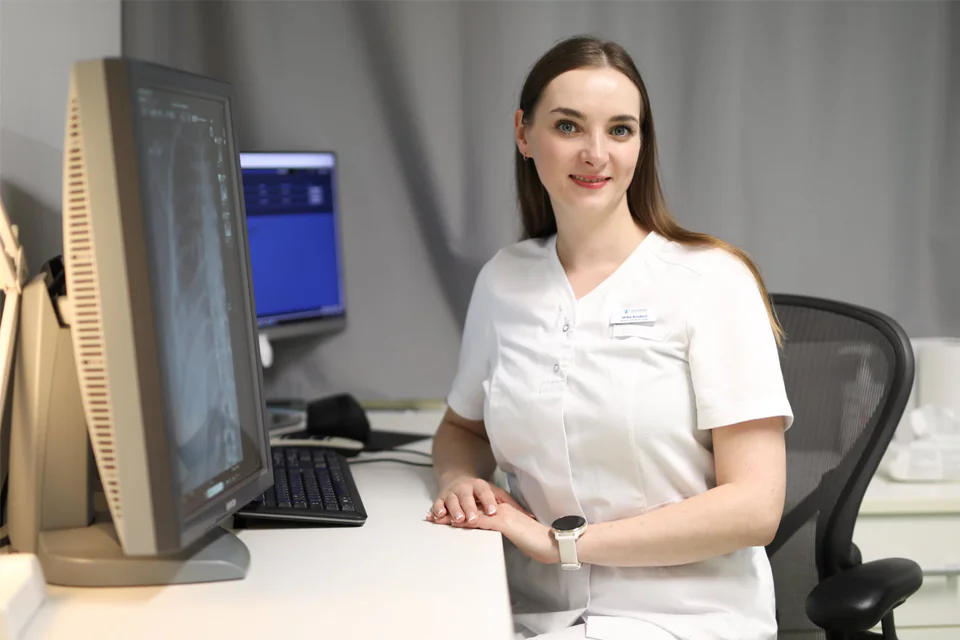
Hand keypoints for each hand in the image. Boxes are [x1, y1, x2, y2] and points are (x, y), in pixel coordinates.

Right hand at [426, 476, 529, 525]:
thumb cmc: (479, 491)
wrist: (457, 478)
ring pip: (452, 500)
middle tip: (472, 519)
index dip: (489, 501)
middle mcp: (465, 488)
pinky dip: (437, 509)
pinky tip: (437, 516)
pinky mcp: (441, 498)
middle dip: (469, 508)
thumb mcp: (496, 493)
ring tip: (457, 519)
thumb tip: (532, 516)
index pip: (485, 492)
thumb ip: (512, 504)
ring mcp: (452, 493)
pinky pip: (438, 504)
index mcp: (480, 485)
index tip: (493, 511)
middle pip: (467, 497)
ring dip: (454, 510)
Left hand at [434, 502, 558, 564]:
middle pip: (470, 508)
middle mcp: (501, 509)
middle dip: (451, 512)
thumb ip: (508, 531)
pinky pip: (480, 521)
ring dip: (452, 516)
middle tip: (433, 515)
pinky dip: (466, 522)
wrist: (554, 542)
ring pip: (471, 512)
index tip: (445, 514)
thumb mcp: (519, 535)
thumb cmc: (540, 542)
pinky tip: (454, 523)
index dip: (460, 511)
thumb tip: (499, 534)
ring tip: (436, 518)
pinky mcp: (504, 523)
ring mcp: (502, 515)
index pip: (477, 509)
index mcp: (504, 511)